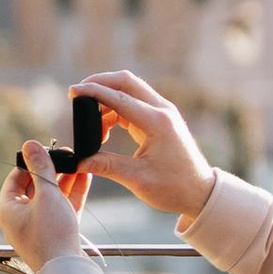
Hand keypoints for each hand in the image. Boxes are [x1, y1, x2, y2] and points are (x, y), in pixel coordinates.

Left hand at [0, 142, 85, 271]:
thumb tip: (29, 144)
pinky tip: (84, 178)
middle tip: (66, 154)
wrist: (67, 270)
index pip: (16, 177)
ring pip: (50, 197)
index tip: (46, 150)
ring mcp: (38, 226)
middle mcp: (20, 218)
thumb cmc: (51, 234)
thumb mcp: (46, 194)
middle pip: (35, 186)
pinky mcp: (55, 232)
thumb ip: (40, 168)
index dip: (31, 162)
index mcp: (8, 209)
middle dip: (52, 170)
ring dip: (64, 180)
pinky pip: (61, 208)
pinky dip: (71, 194)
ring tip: (78, 163)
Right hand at [68, 70, 214, 224]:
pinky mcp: (160, 118)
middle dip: (100, 83)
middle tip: (78, 94)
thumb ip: (106, 166)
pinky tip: (105, 130)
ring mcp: (162, 112)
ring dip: (107, 99)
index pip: (119, 97)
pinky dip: (116, 109)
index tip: (72, 91)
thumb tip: (79, 162)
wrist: (200, 192)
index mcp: (158, 122)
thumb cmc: (174, 187)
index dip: (93, 92)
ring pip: (129, 90)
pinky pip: (133, 104)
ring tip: (91, 125)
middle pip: (126, 82)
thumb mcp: (137, 179)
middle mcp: (162, 110)